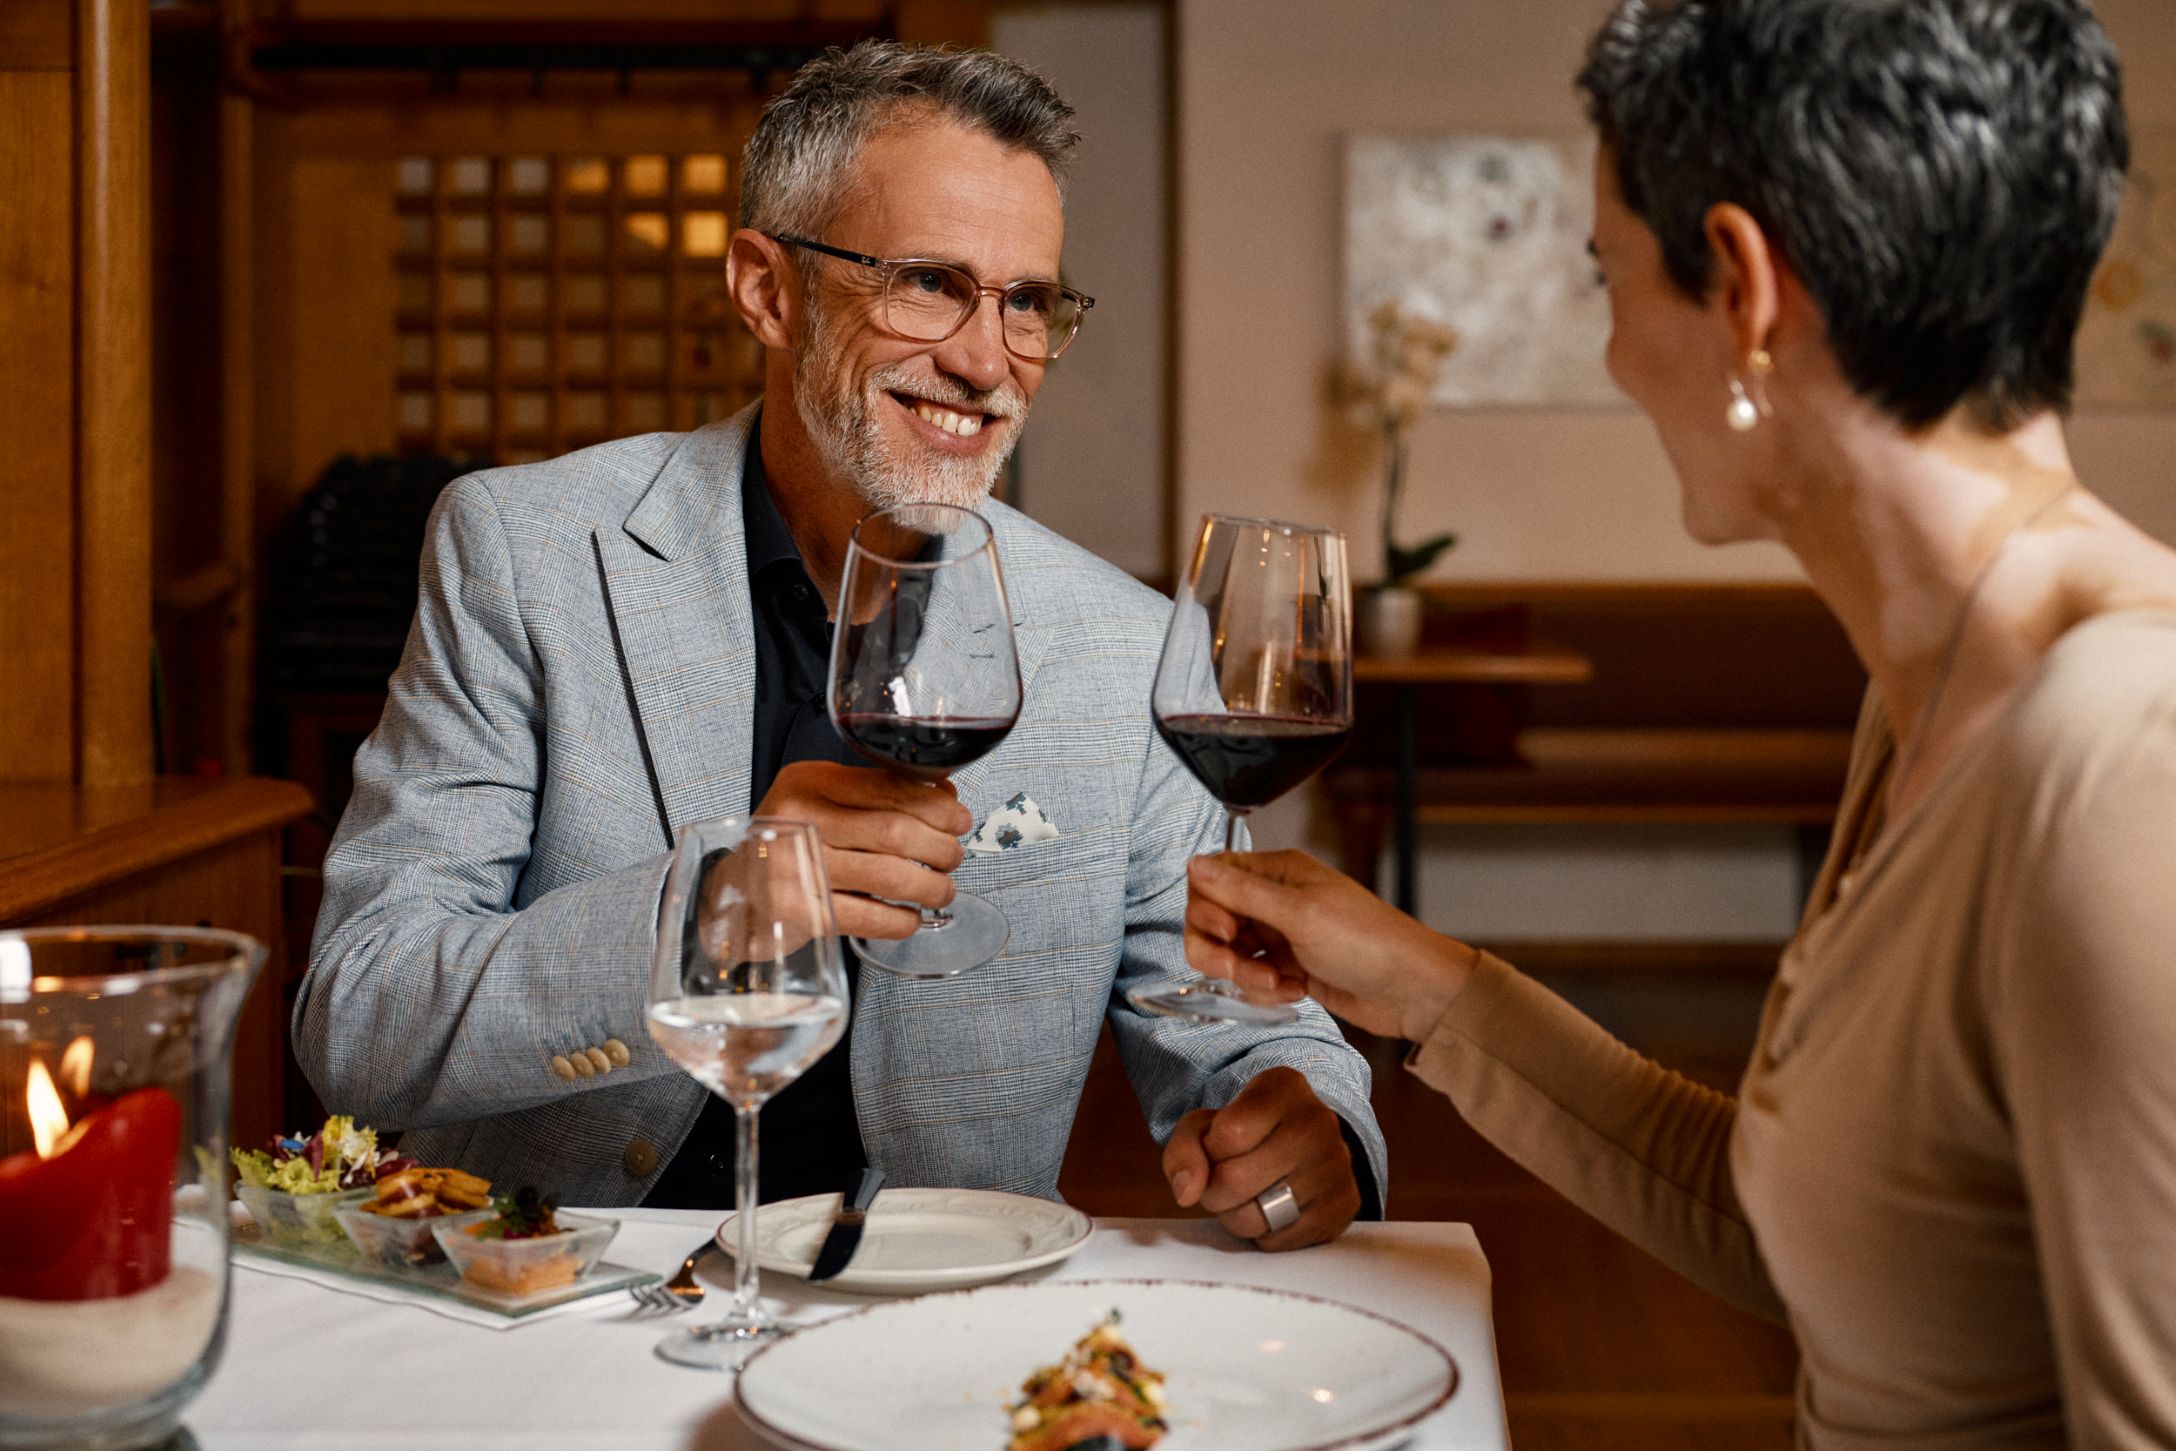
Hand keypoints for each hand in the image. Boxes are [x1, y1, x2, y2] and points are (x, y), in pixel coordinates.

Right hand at [752, 760, 973, 939]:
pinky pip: (871, 919)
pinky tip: (911, 917)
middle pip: (895, 832)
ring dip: (930, 886)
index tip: (958, 819)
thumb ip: (878, 793)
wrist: (734, 892)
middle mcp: (799, 820)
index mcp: (808, 782)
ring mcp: (797, 869)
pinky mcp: (801, 914)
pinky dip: (903, 921)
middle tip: (953, 858)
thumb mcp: (821, 802)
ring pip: (890, 876)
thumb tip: (944, 794)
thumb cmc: (786, 844)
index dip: (936, 806)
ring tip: (942, 890)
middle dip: (940, 848)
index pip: (888, 787)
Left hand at [1162, 1068, 1359, 1249]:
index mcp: (1284, 1087)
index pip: (1228, 1136)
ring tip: (1247, 1195)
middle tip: (1224, 1181)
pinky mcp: (1344, 1206)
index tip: (1218, 1147)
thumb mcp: (1207, 1125)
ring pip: (1254, 1218)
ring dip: (1235, 1216)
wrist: (1305, 1145)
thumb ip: (1184, 1149)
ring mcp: (1336, 1165)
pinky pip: (1278, 1241)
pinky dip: (1264, 1234)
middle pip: (1235, 1181)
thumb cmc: (1249, 1133)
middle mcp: (1318, 1122)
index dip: (1209, 1152)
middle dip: (1214, 1191)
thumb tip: (1187, 1192)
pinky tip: (1272, 1209)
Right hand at [1185, 850, 1476, 1041]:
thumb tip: (1195, 864)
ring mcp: (1282, 936)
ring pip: (1230, 954)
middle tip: (1236, 968)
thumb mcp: (1299, 913)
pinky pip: (1253, 979)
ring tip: (1276, 985)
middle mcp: (1275, 900)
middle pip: (1213, 920)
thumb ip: (1242, 891)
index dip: (1206, 907)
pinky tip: (1294, 992)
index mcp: (1277, 873)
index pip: (1212, 878)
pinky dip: (1265, 991)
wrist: (1412, 990)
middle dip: (1218, 950)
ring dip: (1244, 975)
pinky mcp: (1289, 968)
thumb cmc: (1368, 941)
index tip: (1224, 930)